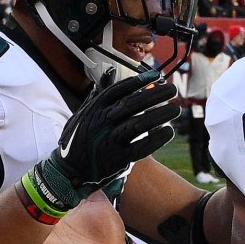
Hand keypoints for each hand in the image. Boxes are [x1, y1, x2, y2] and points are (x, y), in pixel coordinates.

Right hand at [17, 196, 128, 243]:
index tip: (12, 193)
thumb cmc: (109, 230)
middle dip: (11, 224)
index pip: (36, 208)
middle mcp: (52, 235)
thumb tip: (87, 166)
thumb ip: (89, 186)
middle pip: (25, 229)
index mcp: (58, 218)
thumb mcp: (99, 203)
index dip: (24, 202)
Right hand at [46, 70, 181, 194]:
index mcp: (94, 109)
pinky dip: (155, 140)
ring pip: (138, 125)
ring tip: (176, 109)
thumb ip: (99, 93)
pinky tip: (168, 132)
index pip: (118, 91)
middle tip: (172, 89)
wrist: (68, 171)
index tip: (156, 76)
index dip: (139, 82)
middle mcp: (101, 123)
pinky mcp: (116, 159)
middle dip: (154, 95)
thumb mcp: (84, 112)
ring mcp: (108, 141)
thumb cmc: (79, 138)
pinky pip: (140, 148)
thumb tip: (110, 72)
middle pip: (132, 104)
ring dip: (159, 116)